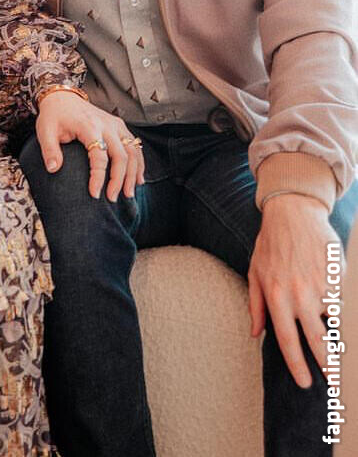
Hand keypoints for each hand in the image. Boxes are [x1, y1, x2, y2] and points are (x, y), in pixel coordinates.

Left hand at [35, 92, 143, 199]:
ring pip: (132, 151)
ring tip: (129, 194)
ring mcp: (115, 124)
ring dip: (133, 174)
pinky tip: (138, 179)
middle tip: (113, 198)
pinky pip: (135, 145)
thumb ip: (50, 150)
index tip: (94, 195)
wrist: (62, 96)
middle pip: (121, 155)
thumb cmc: (53, 116)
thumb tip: (53, 169)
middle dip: (119, 180)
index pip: (99, 156)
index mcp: (89, 126)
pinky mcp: (119, 125)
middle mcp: (106, 124)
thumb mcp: (45, 131)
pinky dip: (139, 163)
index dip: (98, 177)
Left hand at [248, 193, 341, 387]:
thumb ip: (255, 305)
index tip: (306, 384)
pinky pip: (342, 299)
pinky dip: (340, 302)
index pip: (287, 340)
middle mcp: (299, 295)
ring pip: (335, 320)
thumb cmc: (270, 244)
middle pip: (317, 340)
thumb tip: (256, 334)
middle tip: (335, 383)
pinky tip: (331, 293)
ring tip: (335, 334)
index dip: (298, 365)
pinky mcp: (336, 276)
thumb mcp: (254, 272)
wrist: (292, 212)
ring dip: (336, 330)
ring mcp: (320, 286)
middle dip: (328, 365)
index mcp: (276, 297)